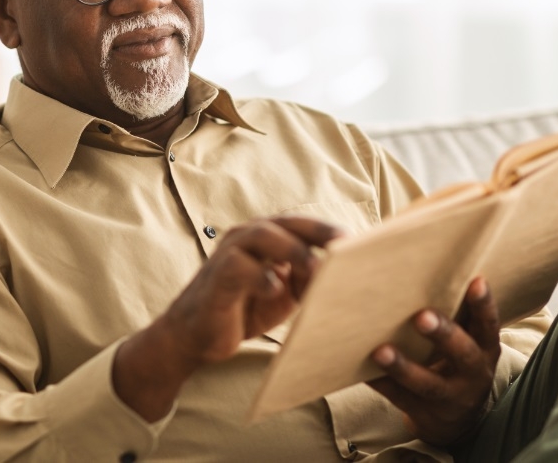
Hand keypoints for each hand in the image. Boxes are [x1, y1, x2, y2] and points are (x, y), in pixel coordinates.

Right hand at [113, 215, 341, 419]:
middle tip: (347, 246)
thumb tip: (345, 275)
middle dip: (319, 232)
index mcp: (267, 237)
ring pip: (263, 236)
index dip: (330, 230)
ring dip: (293, 251)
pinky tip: (275, 291)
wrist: (196, 335)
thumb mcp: (285, 293)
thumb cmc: (243, 309)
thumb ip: (307, 278)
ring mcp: (230, 253)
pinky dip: (261, 277)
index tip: (362, 242)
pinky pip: (240, 267)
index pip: (303, 224)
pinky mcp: (217, 276)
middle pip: (287, 222)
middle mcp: (247, 237)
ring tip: (316, 270)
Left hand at [367, 277, 500, 446]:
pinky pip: (399, 399)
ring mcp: (450, 397)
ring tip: (381, 351)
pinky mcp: (425, 414)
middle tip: (421, 316)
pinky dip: (381, 384)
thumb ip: (453, 316)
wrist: (455, 421)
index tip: (476, 280)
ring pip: (427, 384)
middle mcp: (473, 374)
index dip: (484, 304)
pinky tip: (362, 370)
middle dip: (443, 334)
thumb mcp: (466, 343)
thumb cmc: (454, 363)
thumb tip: (415, 270)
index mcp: (485, 349)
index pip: (488, 325)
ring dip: (404, 367)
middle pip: (462, 354)